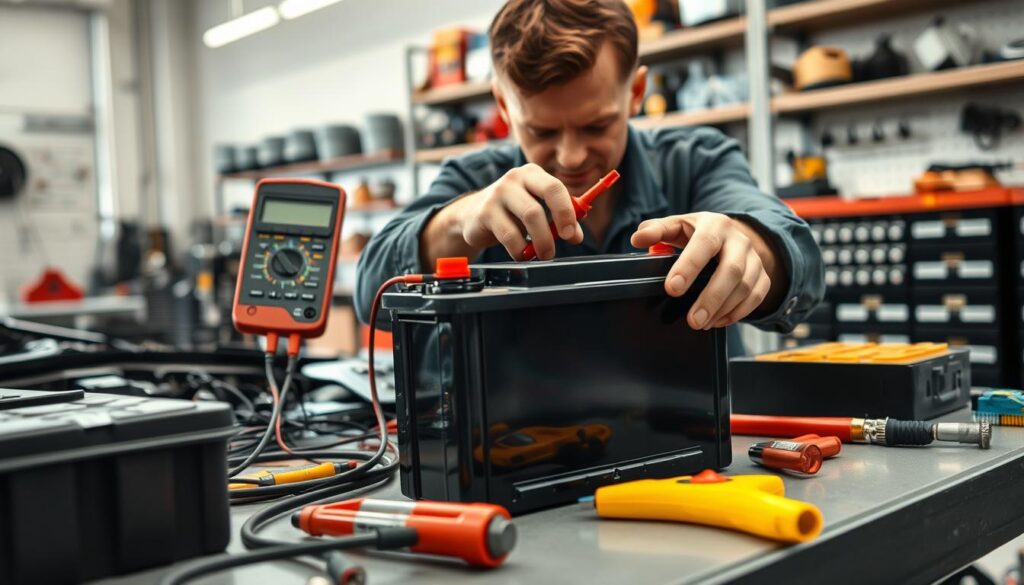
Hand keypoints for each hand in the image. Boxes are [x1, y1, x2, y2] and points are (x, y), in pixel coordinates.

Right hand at [458, 163, 583, 260]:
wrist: (471, 215)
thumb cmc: (511, 212)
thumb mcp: (537, 209)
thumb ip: (559, 219)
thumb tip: (576, 236)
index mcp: (533, 174)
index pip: (556, 187)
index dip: (568, 212)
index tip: (572, 234)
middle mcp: (515, 178)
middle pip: (546, 196)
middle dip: (558, 224)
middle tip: (559, 247)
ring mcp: (498, 193)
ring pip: (530, 216)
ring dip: (541, 242)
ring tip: (543, 255)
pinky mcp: (485, 212)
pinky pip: (509, 235)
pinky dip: (520, 250)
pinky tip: (522, 254)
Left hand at [630, 212, 779, 329]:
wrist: (732, 236)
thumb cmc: (697, 234)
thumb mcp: (676, 227)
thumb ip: (655, 231)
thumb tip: (637, 238)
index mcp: (714, 225)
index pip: (704, 243)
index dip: (688, 266)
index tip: (672, 289)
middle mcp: (738, 240)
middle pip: (732, 270)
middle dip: (712, 297)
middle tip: (693, 320)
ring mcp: (754, 259)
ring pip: (746, 287)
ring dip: (723, 309)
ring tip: (701, 323)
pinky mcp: (763, 276)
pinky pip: (757, 297)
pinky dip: (738, 312)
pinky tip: (718, 321)